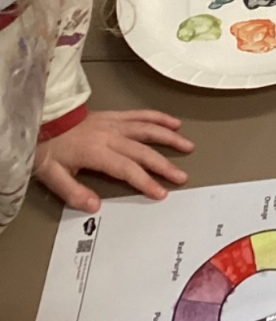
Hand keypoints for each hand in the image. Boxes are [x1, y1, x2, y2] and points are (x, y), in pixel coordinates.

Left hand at [34, 110, 191, 211]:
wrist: (44, 117)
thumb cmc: (48, 145)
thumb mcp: (52, 175)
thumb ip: (74, 192)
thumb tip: (94, 206)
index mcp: (96, 152)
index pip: (127, 169)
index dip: (145, 181)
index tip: (160, 192)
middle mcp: (110, 136)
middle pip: (143, 151)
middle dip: (164, 165)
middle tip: (181, 176)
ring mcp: (114, 123)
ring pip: (148, 129)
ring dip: (169, 138)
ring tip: (186, 145)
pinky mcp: (115, 115)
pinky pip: (141, 114)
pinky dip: (158, 117)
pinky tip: (172, 122)